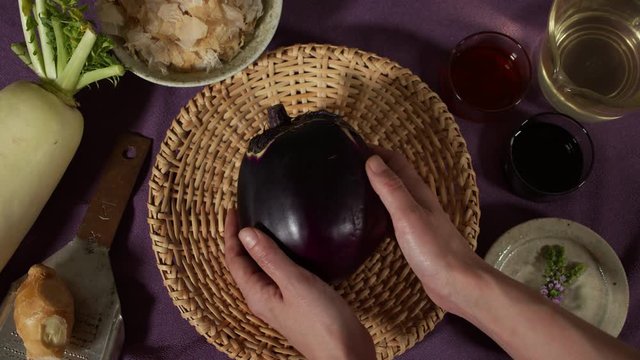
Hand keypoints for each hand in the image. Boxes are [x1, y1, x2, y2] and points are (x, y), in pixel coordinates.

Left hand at [224, 210, 375, 359]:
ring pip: (261, 269)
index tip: (233, 209)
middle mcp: (264, 298)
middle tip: (244, 212)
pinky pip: (279, 275)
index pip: (234, 259)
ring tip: (263, 225)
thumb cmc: (321, 322)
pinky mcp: (297, 303)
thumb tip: (245, 233)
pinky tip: (290, 249)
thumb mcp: (295, 283)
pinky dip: (277, 257)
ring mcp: (280, 302)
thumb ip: (270, 257)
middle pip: (243, 265)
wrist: (346, 354)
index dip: (230, 234)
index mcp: (257, 294)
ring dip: (258, 248)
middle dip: (240, 240)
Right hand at [365, 148, 484, 313]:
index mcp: (417, 191)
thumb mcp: (408, 215)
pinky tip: (366, 222)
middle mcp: (418, 202)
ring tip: (350, 190)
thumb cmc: (435, 250)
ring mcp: (417, 221)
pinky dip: (378, 213)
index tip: (350, 146)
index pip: (395, 161)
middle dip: (372, 167)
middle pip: (394, 177)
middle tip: (345, 168)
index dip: (375, 150)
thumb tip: (371, 159)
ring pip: (393, 197)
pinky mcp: (413, 239)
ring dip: (375, 189)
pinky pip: (392, 218)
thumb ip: (391, 188)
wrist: (458, 284)